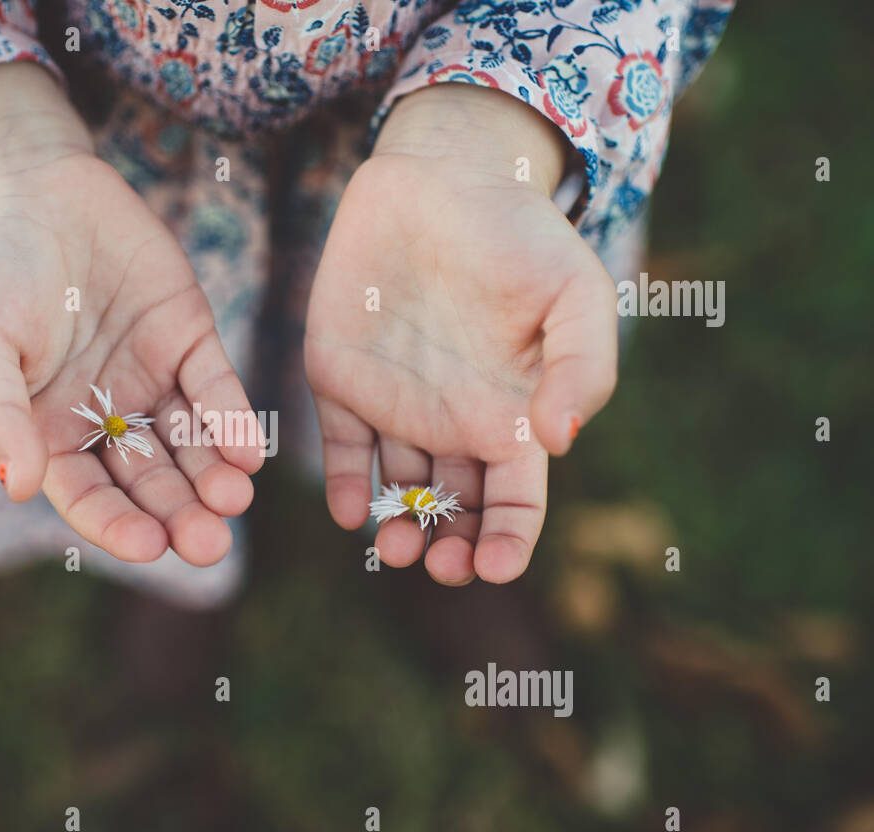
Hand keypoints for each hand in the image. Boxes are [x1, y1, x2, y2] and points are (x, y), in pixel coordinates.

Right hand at [0, 63, 261, 566]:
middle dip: (179, 515)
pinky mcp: (188, 336)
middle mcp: (104, 417)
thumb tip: (18, 486)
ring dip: (213, 477)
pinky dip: (232, 420)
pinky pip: (215, 388)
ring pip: (189, 445)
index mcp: (48, 433)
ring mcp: (149, 378)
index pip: (89, 498)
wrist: (28, 182)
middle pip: (149, 483)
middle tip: (210, 544)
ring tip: (234, 499)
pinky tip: (247, 451)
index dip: (117, 527)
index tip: (149, 546)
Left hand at [305, 83, 617, 584]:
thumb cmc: (521, 234)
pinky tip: (350, 511)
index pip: (515, 502)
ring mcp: (395, 406)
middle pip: (452, 512)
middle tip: (439, 565)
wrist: (443, 176)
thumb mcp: (574, 293)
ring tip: (396, 545)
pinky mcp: (341, 379)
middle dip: (449, 550)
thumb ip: (580, 368)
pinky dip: (344, 486)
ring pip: (396, 492)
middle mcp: (453, 423)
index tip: (498, 566)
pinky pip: (341, 448)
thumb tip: (558, 443)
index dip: (510, 541)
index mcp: (512, 416)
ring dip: (397, 529)